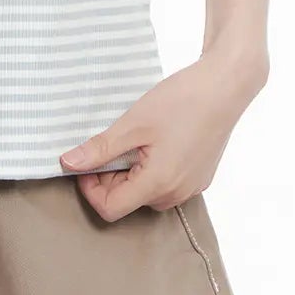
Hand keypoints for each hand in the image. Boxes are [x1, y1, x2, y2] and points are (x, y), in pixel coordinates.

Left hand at [57, 44, 267, 220]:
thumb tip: (68, 164)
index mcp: (158, 184)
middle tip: (112, 142)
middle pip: (128, 202)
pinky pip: (167, 183)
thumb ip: (100, 149)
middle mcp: (177, 194)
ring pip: (147, 193)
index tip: (88, 160)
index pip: (109, 209)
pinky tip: (156, 140)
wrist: (226, 85)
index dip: (90, 188)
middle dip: (110, 178)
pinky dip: (152, 168)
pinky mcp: (200, 177)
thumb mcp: (133, 123)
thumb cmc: (182, 100)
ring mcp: (192, 187)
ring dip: (132, 172)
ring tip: (136, 139)